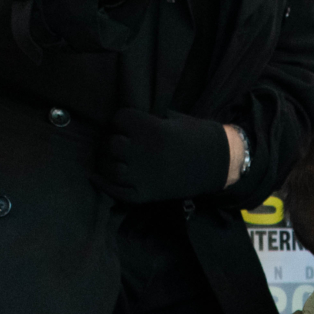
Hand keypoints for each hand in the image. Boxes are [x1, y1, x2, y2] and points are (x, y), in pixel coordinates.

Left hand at [99, 108, 231, 203]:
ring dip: (108, 162)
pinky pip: (117, 192)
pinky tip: (95, 177)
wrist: (218, 163)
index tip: (125, 124)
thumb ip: (148, 120)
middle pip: (112, 144)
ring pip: (111, 168)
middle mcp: (144, 152)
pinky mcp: (146, 194)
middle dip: (114, 141)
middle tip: (121, 143)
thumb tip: (127, 122)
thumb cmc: (198, 136)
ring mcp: (144, 176)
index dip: (120, 120)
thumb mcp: (173, 119)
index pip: (119, 118)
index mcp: (151, 129)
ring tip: (113, 159)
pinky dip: (104, 184)